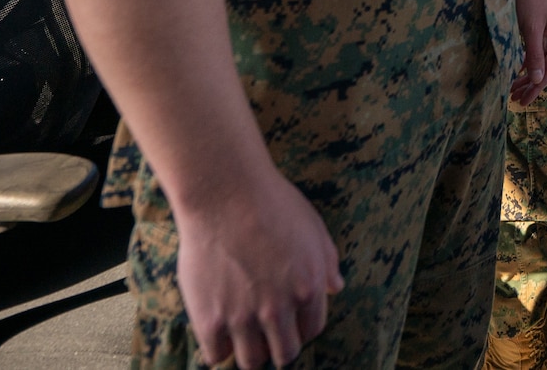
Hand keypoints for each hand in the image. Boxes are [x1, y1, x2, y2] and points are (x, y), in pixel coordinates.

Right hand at [174, 169, 342, 368]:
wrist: (224, 193)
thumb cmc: (272, 203)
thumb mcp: (313, 228)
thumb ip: (327, 262)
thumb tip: (336, 287)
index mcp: (308, 288)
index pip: (312, 331)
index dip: (301, 327)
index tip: (290, 321)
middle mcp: (279, 309)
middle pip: (285, 354)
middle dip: (279, 346)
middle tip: (268, 335)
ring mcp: (243, 317)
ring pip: (252, 361)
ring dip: (251, 351)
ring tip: (244, 336)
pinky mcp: (210, 319)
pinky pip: (216, 355)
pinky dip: (218, 348)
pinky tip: (218, 332)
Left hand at [511, 0, 546, 105]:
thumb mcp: (531, 29)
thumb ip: (534, 55)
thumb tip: (536, 80)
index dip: (537, 87)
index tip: (524, 101)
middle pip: (546, 67)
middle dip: (531, 84)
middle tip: (516, 99)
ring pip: (540, 60)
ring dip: (527, 75)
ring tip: (514, 89)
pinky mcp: (541, 28)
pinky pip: (536, 51)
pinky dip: (526, 62)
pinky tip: (517, 71)